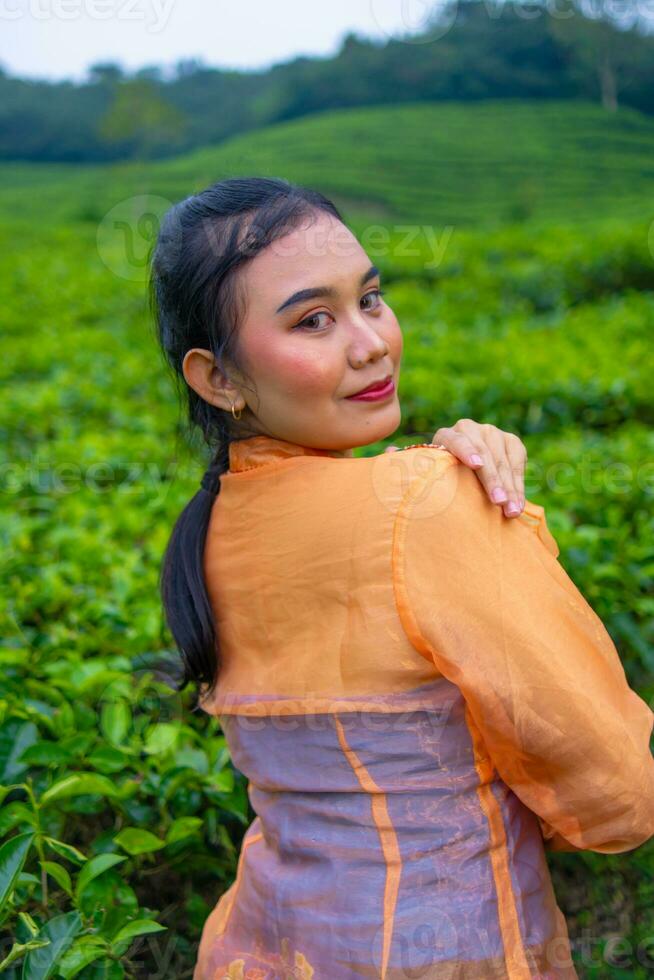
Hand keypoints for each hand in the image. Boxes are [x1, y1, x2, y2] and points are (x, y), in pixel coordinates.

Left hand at [385, 419, 526, 518]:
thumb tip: (388, 453)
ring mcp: (492, 433)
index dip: (466, 451)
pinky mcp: (510, 441)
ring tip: (511, 510)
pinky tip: (518, 502)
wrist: (461, 472)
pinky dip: (518, 483)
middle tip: (499, 503)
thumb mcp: (421, 472)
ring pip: (503, 459)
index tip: (476, 466)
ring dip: (510, 486)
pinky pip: (517, 461)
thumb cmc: (436, 478)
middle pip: (484, 453)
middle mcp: (469, 428)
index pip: (456, 440)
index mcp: (446, 435)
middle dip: (493, 480)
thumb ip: (407, 464)